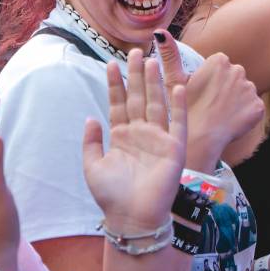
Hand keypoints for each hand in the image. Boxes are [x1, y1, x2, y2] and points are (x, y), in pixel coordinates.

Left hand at [82, 52, 186, 234]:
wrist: (132, 218)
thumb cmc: (111, 196)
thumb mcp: (92, 166)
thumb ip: (91, 141)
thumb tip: (91, 117)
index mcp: (121, 136)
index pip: (118, 103)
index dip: (115, 84)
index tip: (110, 63)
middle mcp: (141, 134)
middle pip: (139, 98)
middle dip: (136, 75)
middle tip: (135, 52)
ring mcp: (158, 139)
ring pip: (157, 104)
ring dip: (155, 83)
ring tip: (152, 61)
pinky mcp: (174, 148)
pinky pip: (178, 123)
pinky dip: (179, 105)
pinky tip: (177, 86)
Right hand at [156, 35, 262, 170]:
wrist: (199, 138)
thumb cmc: (182, 108)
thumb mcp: (174, 80)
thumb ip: (169, 54)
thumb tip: (159, 32)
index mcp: (219, 60)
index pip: (220, 68)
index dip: (210, 82)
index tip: (202, 93)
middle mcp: (238, 70)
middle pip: (234, 78)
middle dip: (225, 89)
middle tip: (210, 105)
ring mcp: (250, 89)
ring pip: (244, 93)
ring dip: (236, 102)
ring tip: (219, 114)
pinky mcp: (258, 107)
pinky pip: (253, 108)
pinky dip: (245, 115)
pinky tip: (231, 121)